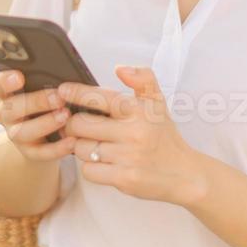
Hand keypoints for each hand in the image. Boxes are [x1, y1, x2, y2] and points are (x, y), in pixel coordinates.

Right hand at [0, 69, 75, 161]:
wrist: (41, 135)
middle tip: (58, 97)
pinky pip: (40, 152)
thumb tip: (62, 69)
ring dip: (45, 123)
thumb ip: (44, 77)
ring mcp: (15, 134)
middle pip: (11, 108)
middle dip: (36, 102)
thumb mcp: (40, 86)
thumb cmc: (44, 100)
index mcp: (5, 93)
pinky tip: (72, 140)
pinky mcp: (29, 152)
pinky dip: (57, 148)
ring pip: (22, 132)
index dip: (2, 81)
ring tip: (66, 116)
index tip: (19, 76)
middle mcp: (5, 113)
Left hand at [58, 66, 206, 205]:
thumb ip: (142, 79)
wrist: (184, 174)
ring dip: (81, 147)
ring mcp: (128, 156)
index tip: (62, 91)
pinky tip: (102, 163)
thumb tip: (120, 68)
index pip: (99, 97)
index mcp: (139, 110)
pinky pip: (89, 170)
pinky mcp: (124, 178)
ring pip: (81, 148)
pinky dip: (90, 167)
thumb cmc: (163, 136)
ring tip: (93, 145)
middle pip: (80, 124)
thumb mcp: (158, 103)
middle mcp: (133, 132)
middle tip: (77, 126)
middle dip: (74, 125)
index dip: (76, 93)